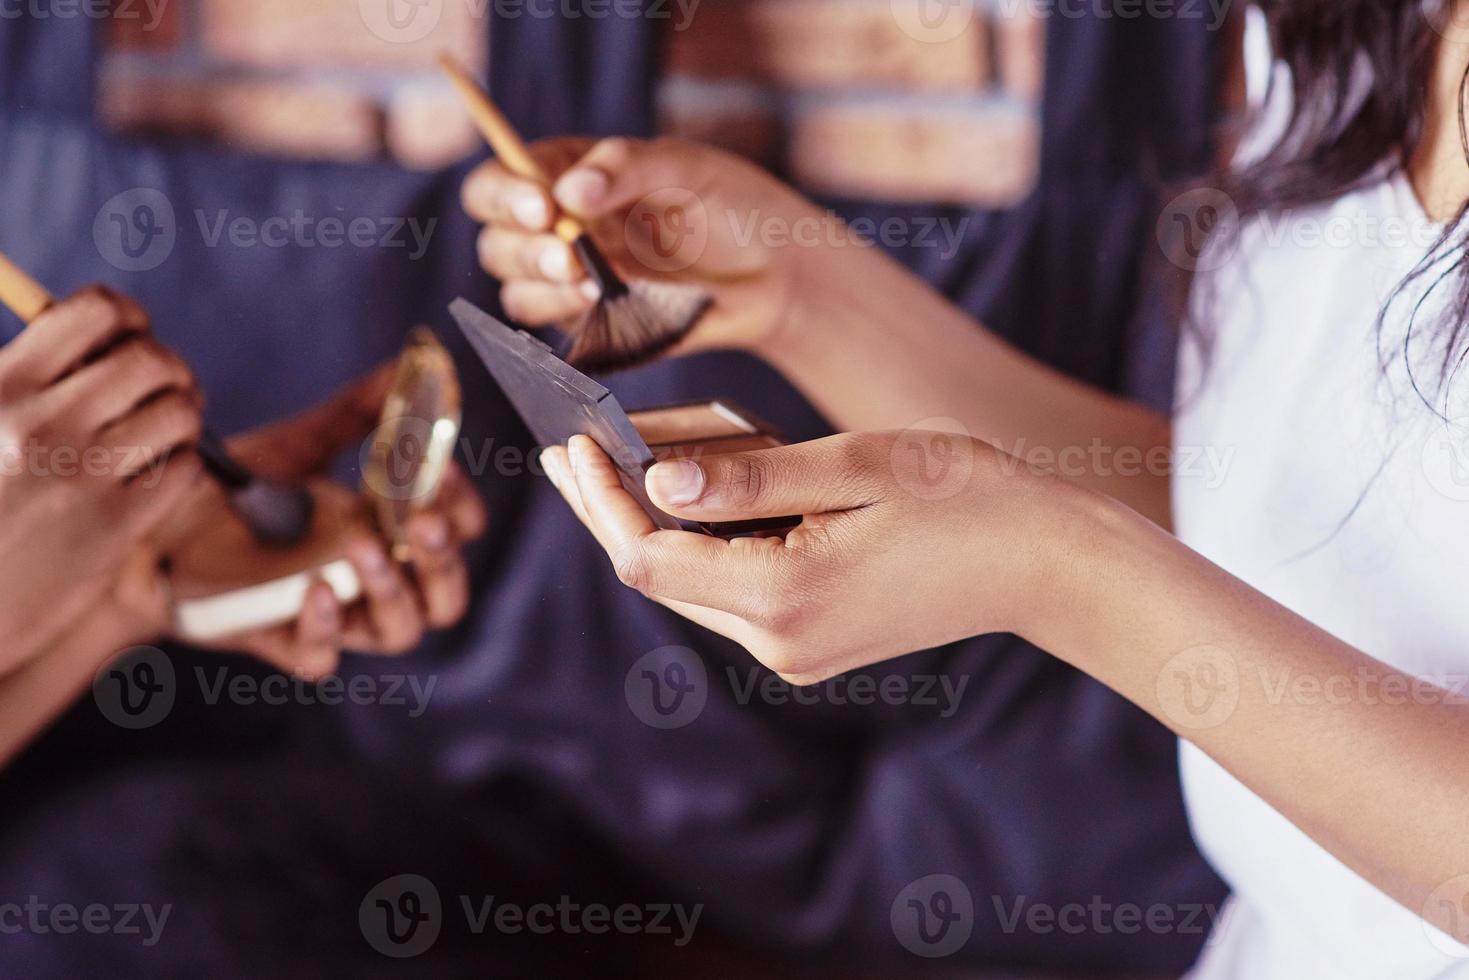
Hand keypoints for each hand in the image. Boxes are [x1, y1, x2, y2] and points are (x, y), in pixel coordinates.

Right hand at [0, 287, 203, 676]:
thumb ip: (29, 373)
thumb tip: (105, 322)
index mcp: (1, 386)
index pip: (95, 311)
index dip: (127, 317)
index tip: (128, 336)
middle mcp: (40, 426)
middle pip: (152, 360)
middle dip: (170, 368)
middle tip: (164, 388)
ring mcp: (79, 478)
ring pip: (179, 412)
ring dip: (181, 417)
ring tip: (161, 432)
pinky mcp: (113, 528)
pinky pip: (185, 469)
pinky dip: (180, 465)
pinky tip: (152, 475)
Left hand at [165, 365, 488, 678]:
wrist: (153, 532)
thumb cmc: (237, 495)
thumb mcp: (299, 446)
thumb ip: (357, 412)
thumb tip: (407, 364)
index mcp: (390, 535)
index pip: (455, 533)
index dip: (461, 507)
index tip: (443, 469)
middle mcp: (372, 582)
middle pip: (445, 596)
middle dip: (443, 559)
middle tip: (424, 521)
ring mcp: (332, 617)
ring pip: (398, 630)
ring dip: (393, 590)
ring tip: (363, 546)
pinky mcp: (281, 642)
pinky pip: (321, 659)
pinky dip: (325, 629)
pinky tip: (313, 589)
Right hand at [461, 136, 831, 356]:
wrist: (777, 273)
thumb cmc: (734, 206)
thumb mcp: (687, 166)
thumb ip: (628, 168)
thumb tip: (569, 191)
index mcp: (571, 174)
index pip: (502, 180)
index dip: (506, 193)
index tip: (544, 207)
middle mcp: (561, 227)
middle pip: (497, 239)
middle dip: (524, 248)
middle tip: (571, 257)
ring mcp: (574, 280)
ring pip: (515, 288)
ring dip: (542, 286)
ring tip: (593, 284)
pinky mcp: (594, 326)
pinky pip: (553, 331)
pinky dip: (565, 319)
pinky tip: (600, 305)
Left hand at [540, 432, 1093, 684]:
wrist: (1044, 563)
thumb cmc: (965, 497)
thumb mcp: (856, 465)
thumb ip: (751, 477)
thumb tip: (656, 480)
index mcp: (785, 596)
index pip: (649, 556)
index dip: (600, 501)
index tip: (574, 440)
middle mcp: (780, 641)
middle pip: (659, 577)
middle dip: (613, 509)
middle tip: (569, 446)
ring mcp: (796, 651)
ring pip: (692, 585)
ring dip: (658, 523)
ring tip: (628, 455)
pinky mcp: (812, 643)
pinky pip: (732, 591)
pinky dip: (704, 541)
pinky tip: (695, 493)